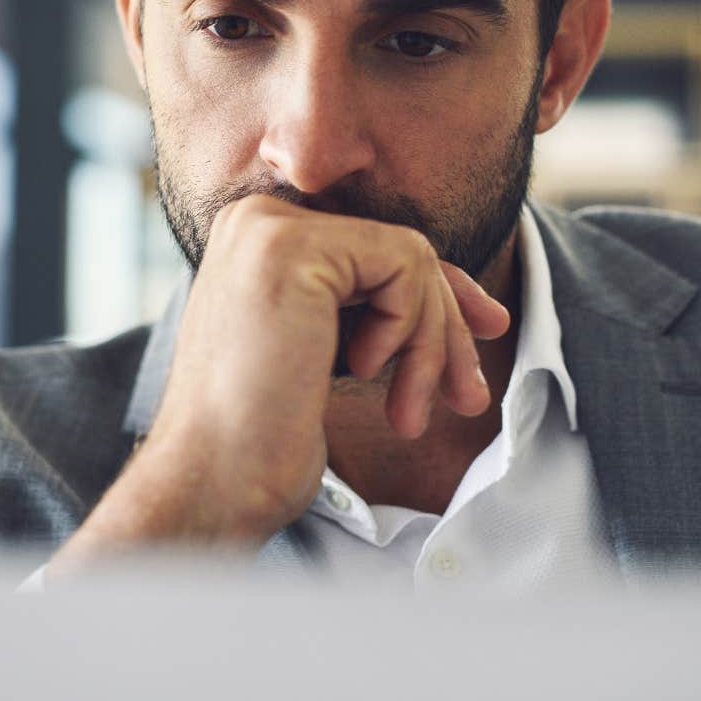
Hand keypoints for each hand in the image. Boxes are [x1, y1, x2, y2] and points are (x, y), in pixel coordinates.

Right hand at [48, 194, 510, 571]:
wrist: (214, 480)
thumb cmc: (264, 439)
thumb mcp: (331, 354)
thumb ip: (377, 310)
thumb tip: (473, 305)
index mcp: (256, 240)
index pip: (374, 249)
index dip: (438, 293)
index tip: (486, 333)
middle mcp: (256, 219)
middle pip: (399, 251)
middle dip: (447, 326)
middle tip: (468, 397)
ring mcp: (269, 228)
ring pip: (411, 259)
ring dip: (432, 343)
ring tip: (410, 413)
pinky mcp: (292, 248)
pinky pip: (405, 265)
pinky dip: (410, 328)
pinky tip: (366, 374)